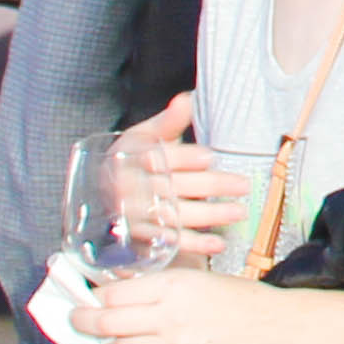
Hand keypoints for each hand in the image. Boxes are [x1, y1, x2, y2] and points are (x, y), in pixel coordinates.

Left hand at [86, 258, 307, 343]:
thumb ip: (161, 288)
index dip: (93, 299)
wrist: (278, 328)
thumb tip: (120, 295)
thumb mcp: (201, 279)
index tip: (84, 300)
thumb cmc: (243, 299)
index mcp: (175, 284)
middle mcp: (170, 315)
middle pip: (108, 322)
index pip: (114, 294)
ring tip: (106, 342)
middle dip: (84, 323)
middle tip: (76, 322)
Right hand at [115, 100, 255, 262]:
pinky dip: (195, 244)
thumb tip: (187, 99)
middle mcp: (133, 188)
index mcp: (133, 159)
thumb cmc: (132, 160)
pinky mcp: (142, 238)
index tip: (208, 157)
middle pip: (175, 186)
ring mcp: (137, 215)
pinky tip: (218, 243)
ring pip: (177, 215)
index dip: (184, 157)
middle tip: (243, 185)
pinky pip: (170, 242)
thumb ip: (168, 122)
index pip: (160, 158)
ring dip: (210, 215)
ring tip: (239, 212)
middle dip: (211, 186)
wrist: (100, 195)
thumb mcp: (144, 137)